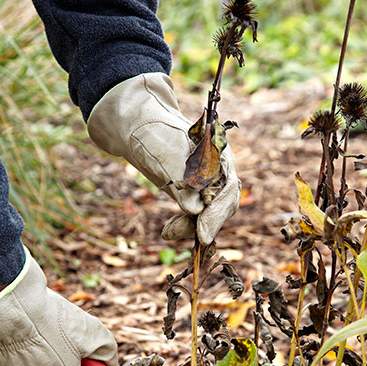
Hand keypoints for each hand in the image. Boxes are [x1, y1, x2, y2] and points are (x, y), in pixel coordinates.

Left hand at [87, 73, 240, 244]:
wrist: (139, 129)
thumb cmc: (153, 134)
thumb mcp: (164, 155)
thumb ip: (182, 182)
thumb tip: (196, 211)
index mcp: (219, 153)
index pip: (227, 189)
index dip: (216, 214)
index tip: (202, 234)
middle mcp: (220, 169)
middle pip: (224, 204)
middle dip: (207, 223)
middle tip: (185, 236)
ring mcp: (210, 182)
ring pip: (211, 213)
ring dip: (193, 227)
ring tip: (168, 232)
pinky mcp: (196, 193)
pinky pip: (198, 214)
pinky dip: (186, 224)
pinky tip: (169, 230)